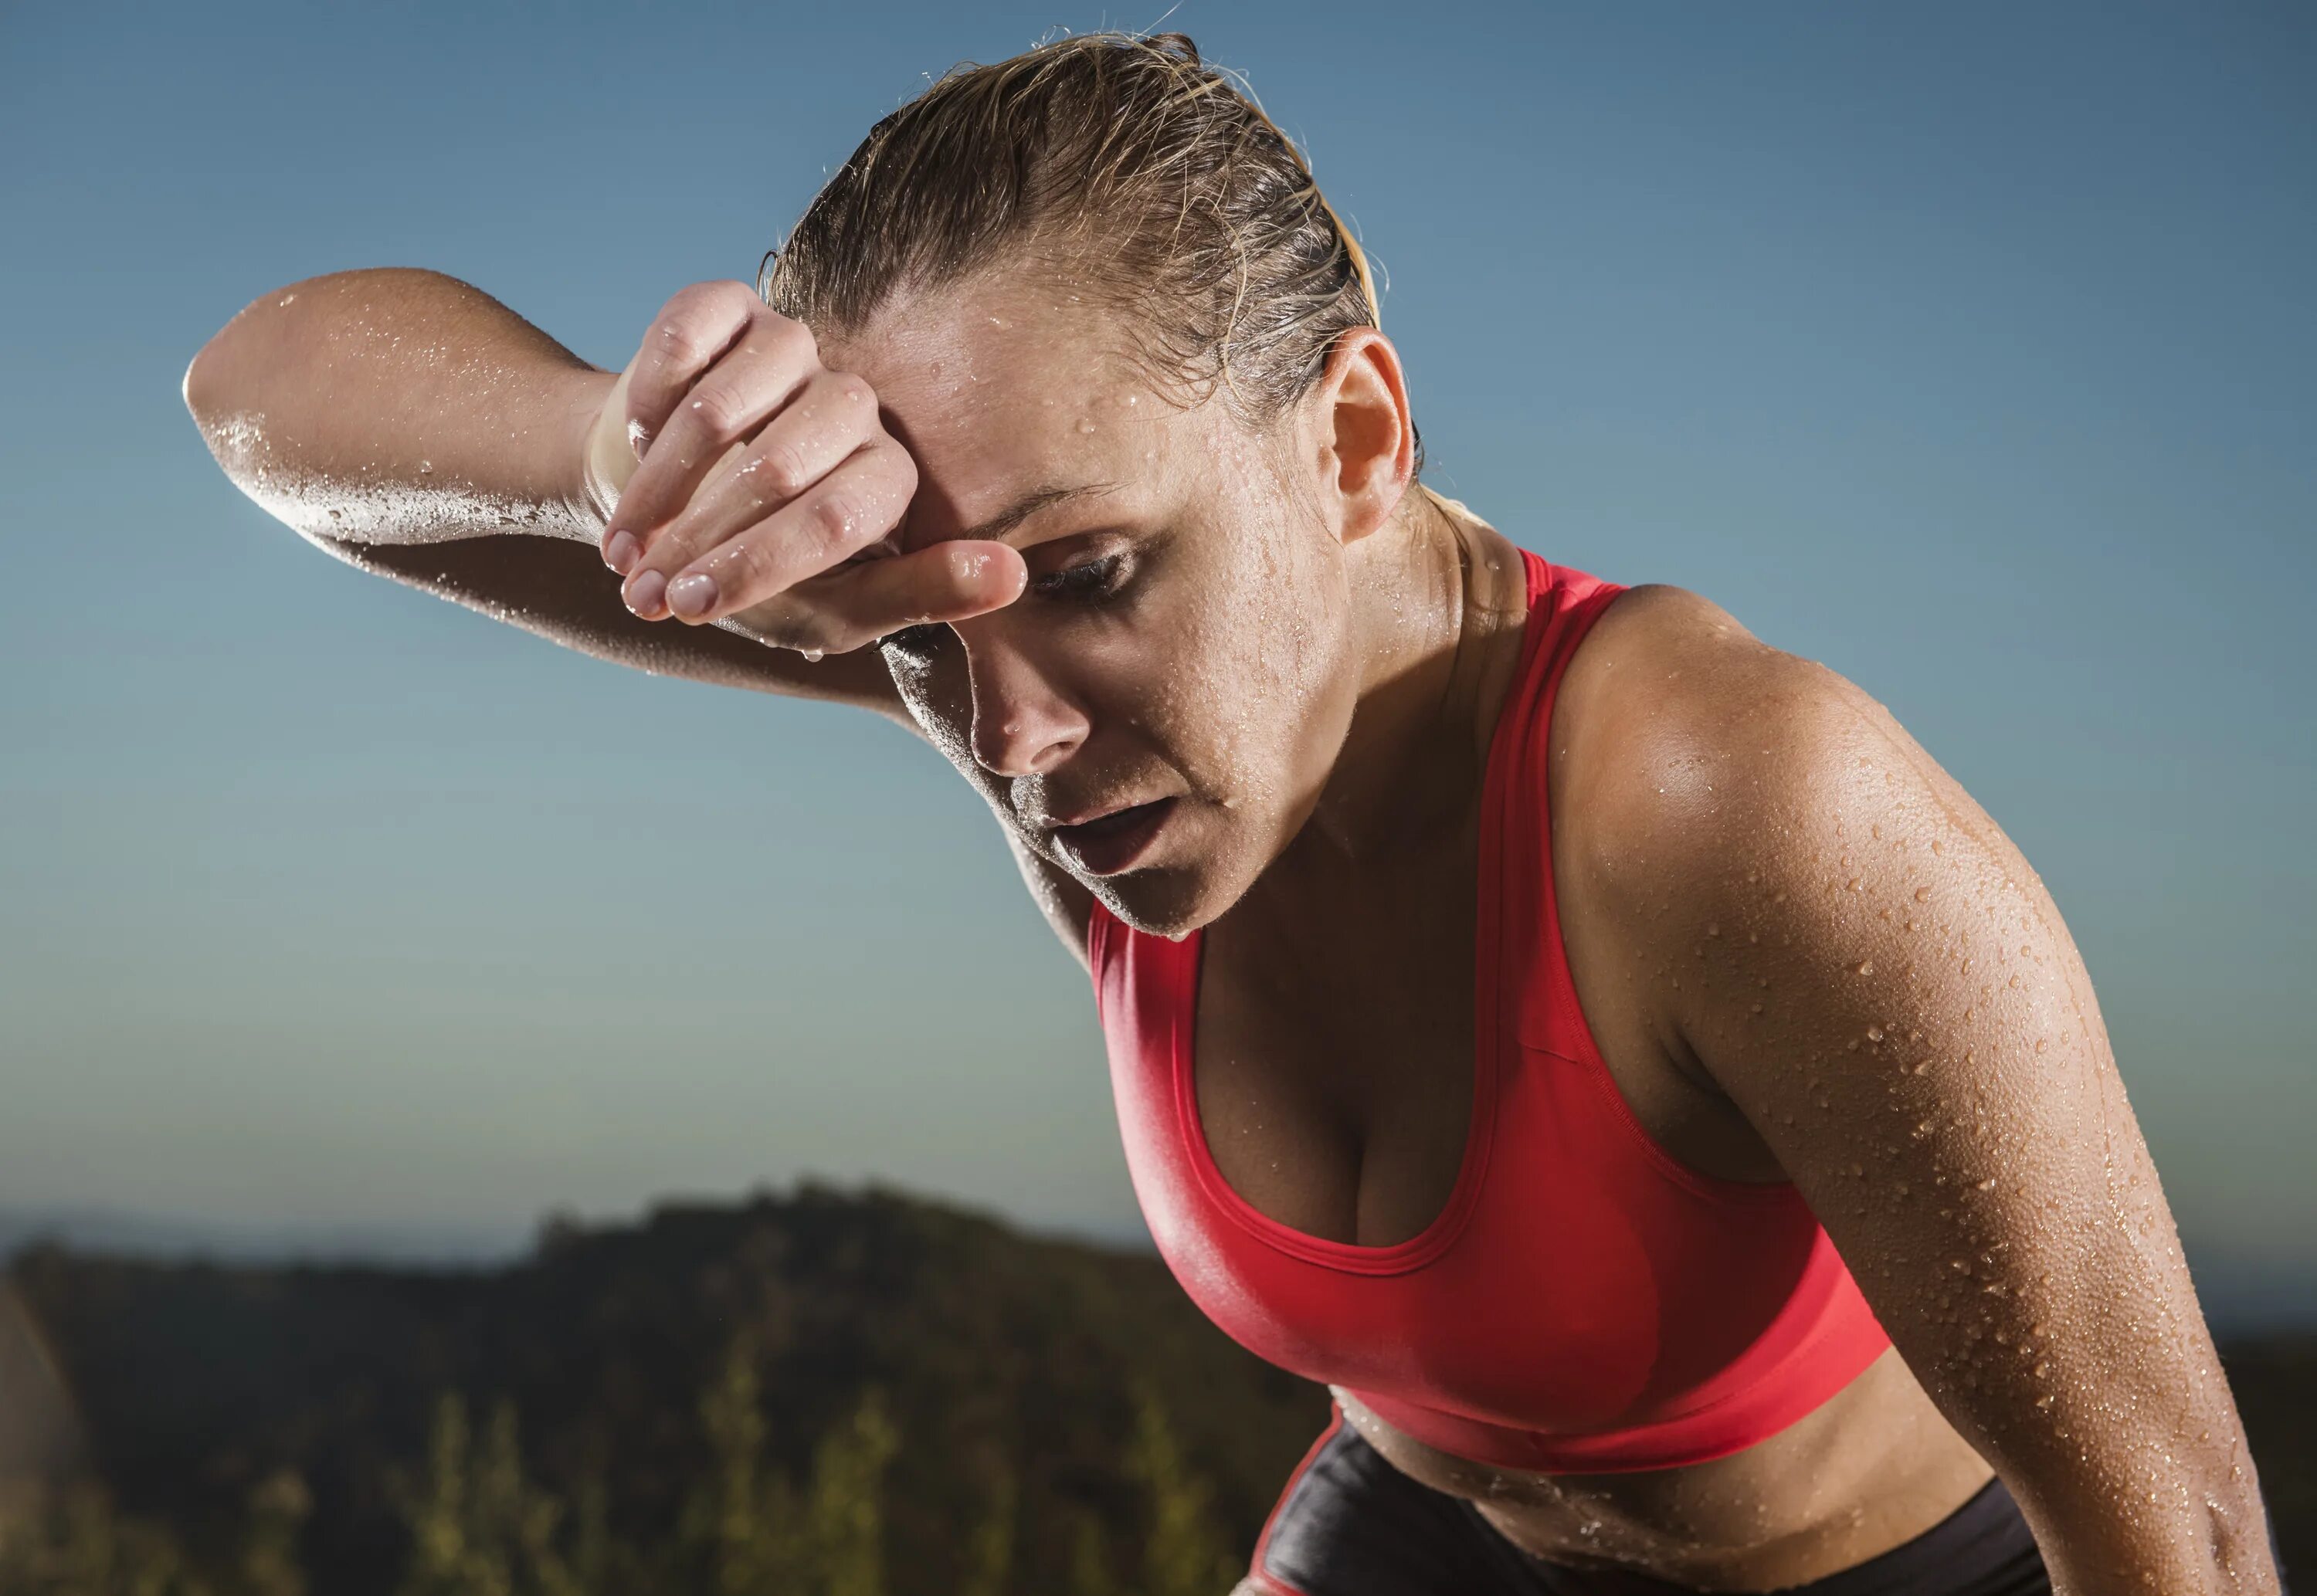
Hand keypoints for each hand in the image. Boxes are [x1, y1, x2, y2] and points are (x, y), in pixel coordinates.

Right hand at [583, 281, 1023, 655]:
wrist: (663, 505)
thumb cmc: (758, 572)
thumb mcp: (836, 608)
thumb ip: (917, 595)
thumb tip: (1015, 575)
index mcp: (888, 478)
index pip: (835, 518)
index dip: (752, 567)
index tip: (690, 608)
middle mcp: (852, 405)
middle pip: (774, 468)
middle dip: (695, 541)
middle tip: (644, 588)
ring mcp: (793, 349)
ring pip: (720, 410)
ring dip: (657, 486)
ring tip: (625, 541)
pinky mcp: (730, 307)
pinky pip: (682, 339)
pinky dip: (644, 404)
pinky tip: (635, 442)